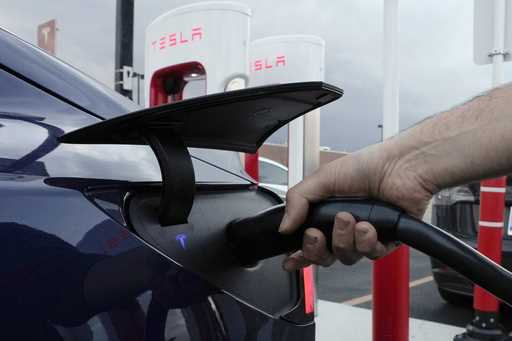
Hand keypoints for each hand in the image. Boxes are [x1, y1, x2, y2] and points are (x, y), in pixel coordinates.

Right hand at [279, 143, 434, 270]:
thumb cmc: (366, 166)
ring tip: (350, 219)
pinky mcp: (386, 241)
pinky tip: (369, 226)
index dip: (299, 254)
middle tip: (316, 234)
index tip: (290, 260)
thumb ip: (297, 201)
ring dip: (344, 239)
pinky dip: (368, 242)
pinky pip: (371, 255)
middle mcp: (344, 227)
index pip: (308, 241)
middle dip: (317, 249)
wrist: (400, 166)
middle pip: (324, 256)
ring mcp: (364, 236)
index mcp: (326, 213)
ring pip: (347, 257)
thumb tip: (283, 226)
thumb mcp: (322, 179)